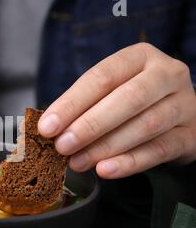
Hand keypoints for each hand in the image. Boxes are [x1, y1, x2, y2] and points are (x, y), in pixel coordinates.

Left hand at [38, 43, 195, 178]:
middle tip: (62, 146)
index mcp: (140, 57)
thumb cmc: (131, 102)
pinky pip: (161, 149)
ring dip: (106, 147)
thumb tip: (49, 128)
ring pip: (146, 125)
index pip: (103, 77)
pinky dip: (130, 162)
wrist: (177, 115)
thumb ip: (82, 107)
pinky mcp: (192, 134)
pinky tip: (105, 170)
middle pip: (128, 98)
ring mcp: (185, 104)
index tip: (47, 126)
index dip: (72, 103)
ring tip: (77, 162)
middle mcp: (167, 74)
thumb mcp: (108, 93)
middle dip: (90, 125)